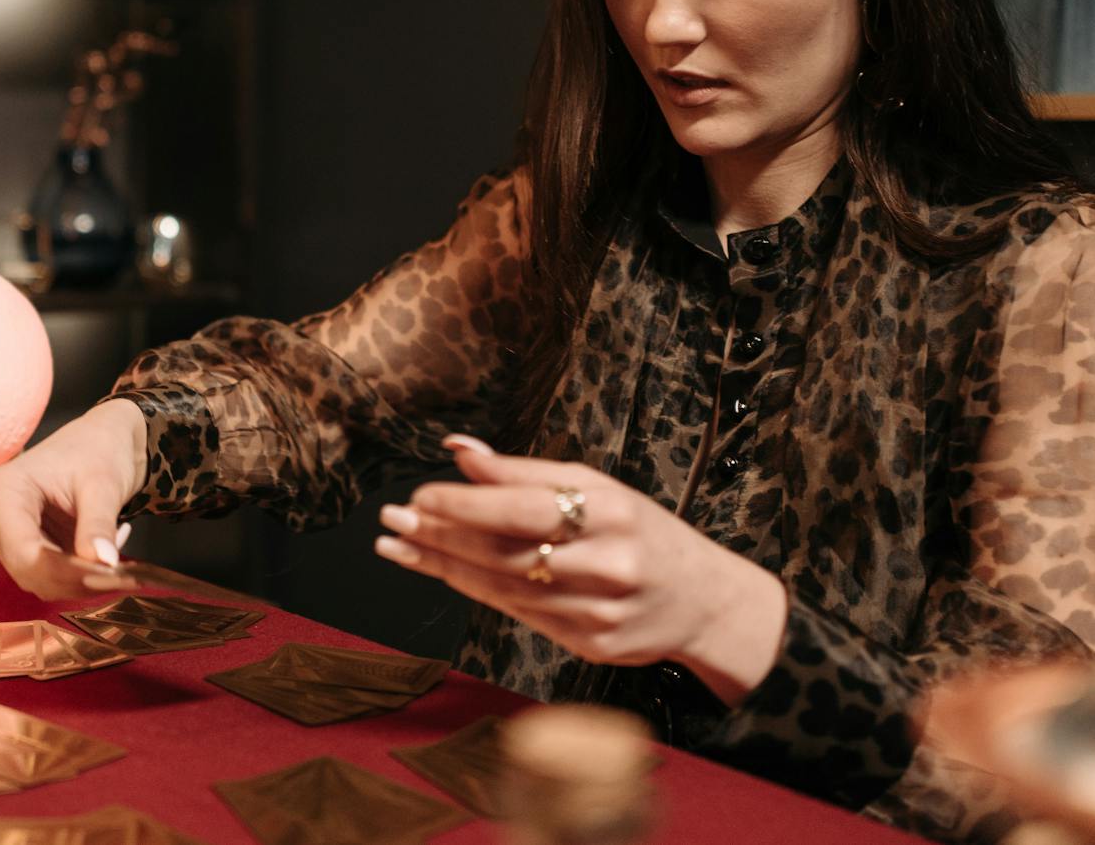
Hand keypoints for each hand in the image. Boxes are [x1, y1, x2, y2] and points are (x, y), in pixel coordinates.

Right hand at [0, 397, 148, 600]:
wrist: (101, 442)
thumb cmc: (98, 451)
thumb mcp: (103, 484)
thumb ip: (98, 524)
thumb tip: (104, 563)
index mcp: (4, 491)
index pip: (24, 551)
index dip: (65, 572)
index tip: (107, 575)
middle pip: (28, 570)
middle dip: (76, 579)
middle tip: (121, 573)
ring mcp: (6, 535)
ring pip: (39, 579)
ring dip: (80, 580)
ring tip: (116, 556)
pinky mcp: (23, 547)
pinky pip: (48, 576)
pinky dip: (80, 574)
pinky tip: (104, 551)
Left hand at [374, 434, 786, 704]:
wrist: (702, 601)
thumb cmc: (639, 531)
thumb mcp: (596, 487)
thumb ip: (523, 472)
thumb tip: (458, 448)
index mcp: (611, 511)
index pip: (522, 508)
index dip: (465, 503)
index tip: (419, 494)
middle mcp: (607, 562)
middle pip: (506, 551)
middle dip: (441, 535)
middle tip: (392, 520)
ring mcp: (599, 610)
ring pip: (504, 587)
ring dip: (443, 565)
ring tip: (398, 545)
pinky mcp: (591, 645)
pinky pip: (519, 615)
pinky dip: (474, 591)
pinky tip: (440, 572)